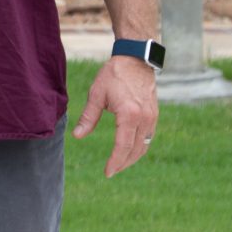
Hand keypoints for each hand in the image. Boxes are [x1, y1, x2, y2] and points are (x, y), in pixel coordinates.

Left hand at [74, 56, 158, 177]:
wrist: (135, 59)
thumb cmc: (113, 74)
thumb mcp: (96, 94)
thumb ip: (88, 117)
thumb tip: (77, 136)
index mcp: (129, 115)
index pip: (123, 146)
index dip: (115, 162)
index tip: (107, 173)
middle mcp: (144, 118)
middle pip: (136, 150)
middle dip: (123, 163)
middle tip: (111, 171)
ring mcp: (152, 117)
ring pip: (145, 145)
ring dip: (132, 157)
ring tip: (119, 164)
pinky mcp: (154, 114)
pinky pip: (149, 136)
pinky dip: (140, 146)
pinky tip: (129, 149)